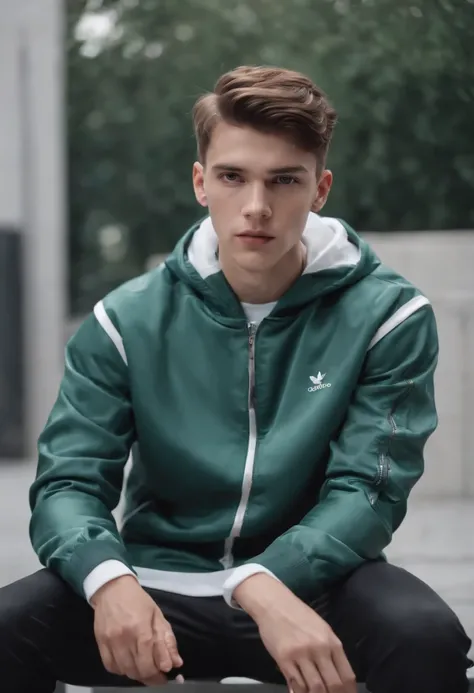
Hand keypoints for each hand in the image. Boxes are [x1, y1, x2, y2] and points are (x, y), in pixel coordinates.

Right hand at [91, 575, 183, 685]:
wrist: (112, 589)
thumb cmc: (138, 600)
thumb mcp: (157, 616)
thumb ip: (167, 640)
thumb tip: (176, 663)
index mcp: (141, 628)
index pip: (150, 662)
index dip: (159, 674)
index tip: (165, 674)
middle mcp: (124, 638)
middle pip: (137, 670)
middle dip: (150, 677)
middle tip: (157, 675)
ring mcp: (110, 642)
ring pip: (125, 671)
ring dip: (137, 674)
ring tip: (144, 668)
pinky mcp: (100, 643)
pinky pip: (110, 667)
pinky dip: (121, 670)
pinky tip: (128, 663)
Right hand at [234, 574, 355, 692]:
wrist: (275, 603)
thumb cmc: (300, 616)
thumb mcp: (322, 630)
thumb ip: (330, 653)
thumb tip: (336, 679)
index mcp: (332, 642)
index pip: (347, 676)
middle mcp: (319, 649)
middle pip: (333, 685)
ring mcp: (301, 654)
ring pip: (315, 688)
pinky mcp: (284, 658)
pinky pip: (296, 684)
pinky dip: (299, 692)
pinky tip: (300, 692)